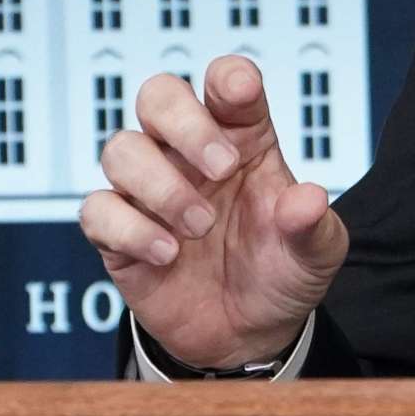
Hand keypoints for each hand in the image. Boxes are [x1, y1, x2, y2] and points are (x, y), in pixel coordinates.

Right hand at [79, 55, 349, 368]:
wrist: (248, 337)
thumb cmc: (279, 274)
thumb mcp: (316, 254)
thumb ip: (313, 226)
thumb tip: (308, 199)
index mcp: (242, 140)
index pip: (224, 84)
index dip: (228, 78)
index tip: (239, 92)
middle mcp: (189, 156)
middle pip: (158, 96)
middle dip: (184, 123)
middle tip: (221, 169)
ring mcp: (150, 192)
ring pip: (121, 150)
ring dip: (161, 186)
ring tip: (199, 228)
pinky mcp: (119, 234)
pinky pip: (98, 210)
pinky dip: (129, 229)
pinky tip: (167, 254)